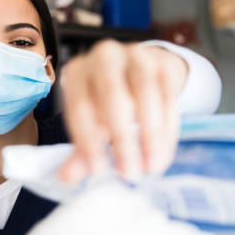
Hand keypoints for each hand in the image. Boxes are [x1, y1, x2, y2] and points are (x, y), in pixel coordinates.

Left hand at [59, 40, 187, 182]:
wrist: (138, 74)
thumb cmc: (106, 104)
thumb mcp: (92, 124)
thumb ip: (81, 151)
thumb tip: (66, 178)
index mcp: (78, 72)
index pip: (80, 106)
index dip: (88, 140)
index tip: (99, 171)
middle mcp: (104, 57)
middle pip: (113, 95)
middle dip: (122, 139)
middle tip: (130, 174)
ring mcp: (136, 56)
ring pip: (145, 92)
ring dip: (150, 135)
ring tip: (151, 167)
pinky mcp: (162, 64)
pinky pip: (168, 96)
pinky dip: (167, 129)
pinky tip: (163, 153)